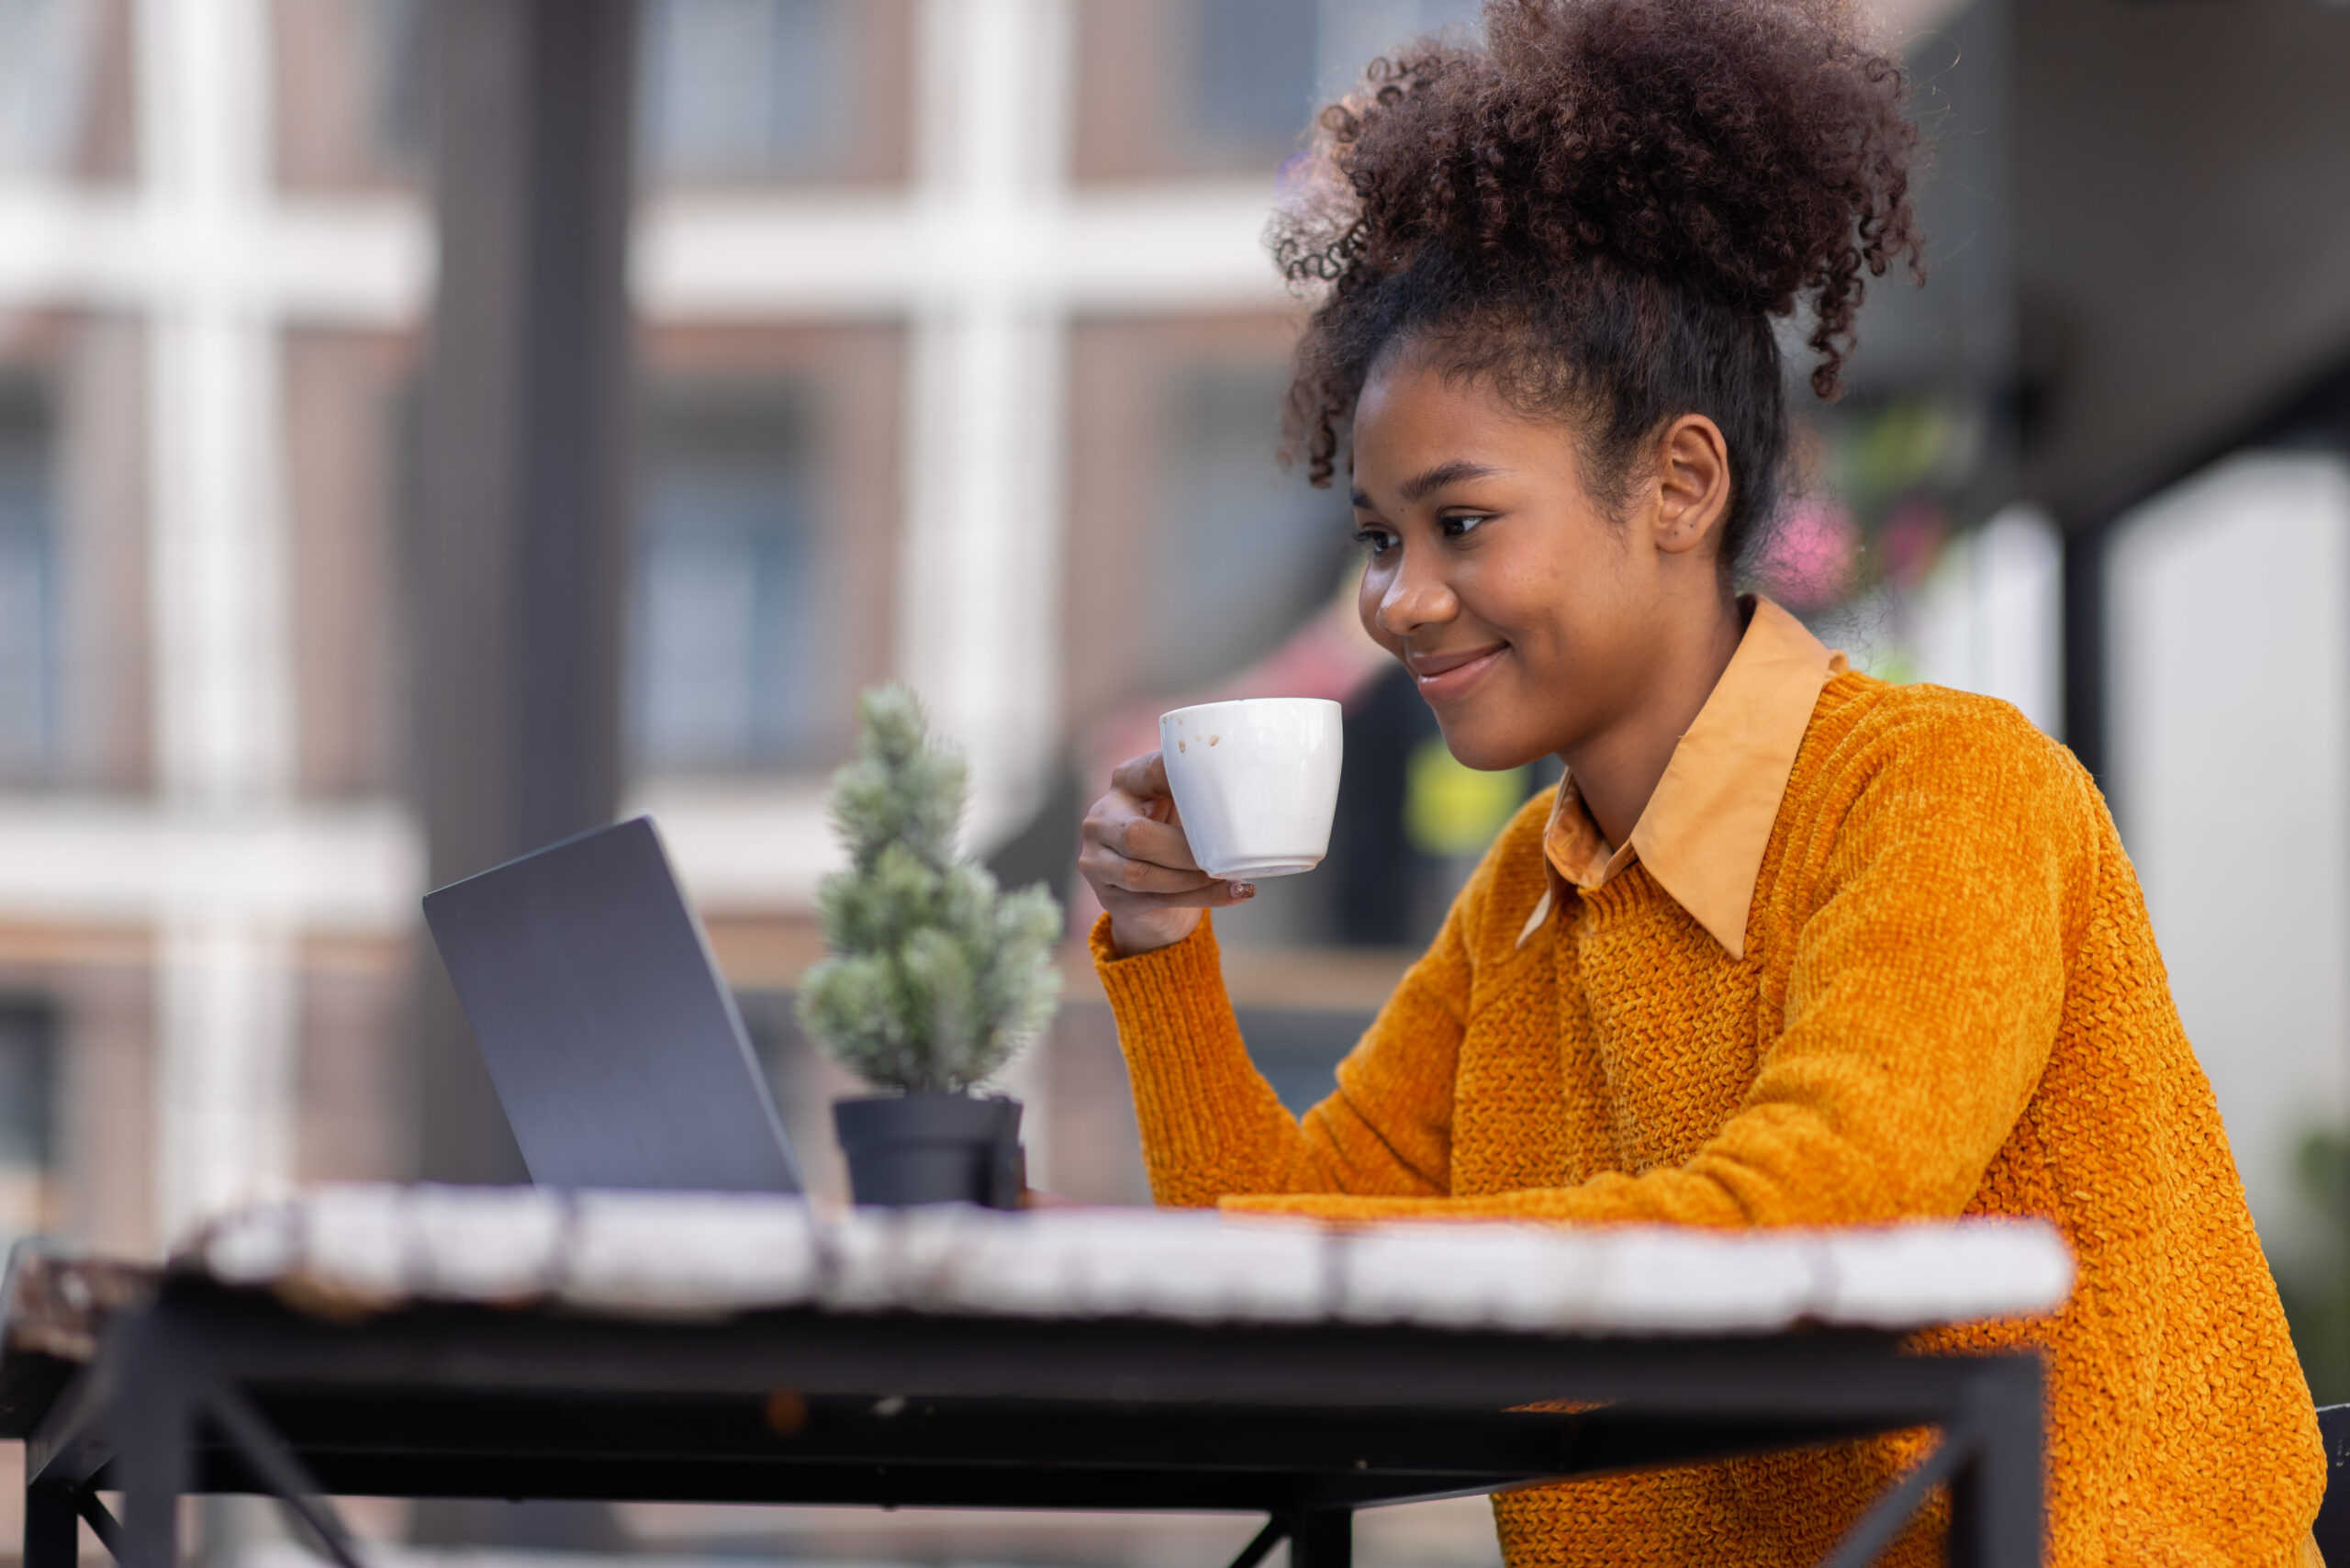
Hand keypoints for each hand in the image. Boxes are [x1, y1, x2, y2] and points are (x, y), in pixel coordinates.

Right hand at [1079, 751, 1254, 955]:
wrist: (1146, 892)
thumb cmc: (1170, 836)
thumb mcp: (1179, 806)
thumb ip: (1198, 794)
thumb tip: (1251, 793)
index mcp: (1125, 782)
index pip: (1154, 771)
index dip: (1186, 778)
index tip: (1224, 784)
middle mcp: (1101, 818)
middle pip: (1138, 835)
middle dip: (1187, 850)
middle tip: (1227, 856)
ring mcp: (1098, 860)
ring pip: (1142, 873)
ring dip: (1192, 878)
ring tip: (1229, 876)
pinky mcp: (1110, 896)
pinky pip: (1157, 898)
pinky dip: (1201, 897)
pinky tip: (1232, 892)